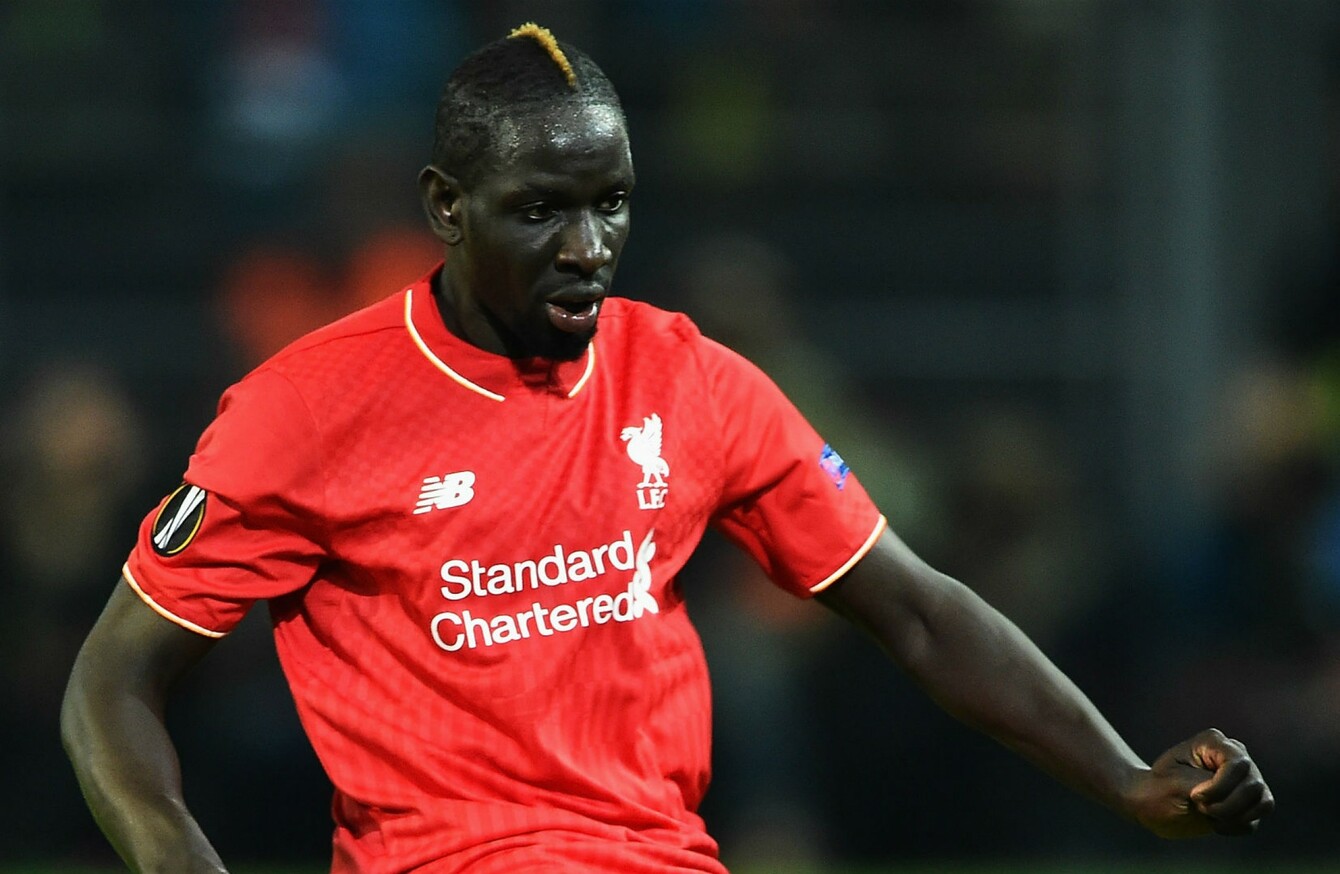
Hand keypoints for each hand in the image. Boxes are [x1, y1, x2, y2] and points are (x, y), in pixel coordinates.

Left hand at [1125, 728, 1273, 837]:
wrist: (1153, 804)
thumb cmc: (1157, 789)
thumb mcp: (1173, 783)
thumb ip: (1203, 784)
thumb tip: (1233, 789)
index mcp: (1213, 743)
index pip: (1238, 764)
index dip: (1221, 786)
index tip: (1196, 796)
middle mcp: (1236, 756)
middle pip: (1254, 785)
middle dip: (1227, 804)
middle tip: (1200, 806)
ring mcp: (1245, 779)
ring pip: (1263, 802)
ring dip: (1235, 816)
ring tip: (1209, 815)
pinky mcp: (1248, 803)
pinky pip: (1255, 820)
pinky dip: (1236, 826)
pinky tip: (1214, 824)